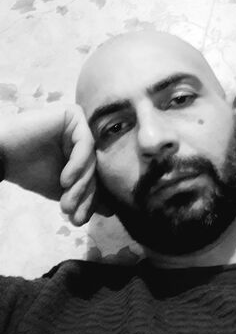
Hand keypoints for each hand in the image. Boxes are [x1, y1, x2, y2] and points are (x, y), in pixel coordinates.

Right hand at [0, 105, 98, 225]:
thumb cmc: (28, 169)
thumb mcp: (61, 188)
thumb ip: (85, 195)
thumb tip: (110, 210)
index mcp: (84, 149)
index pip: (95, 175)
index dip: (90, 200)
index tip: (80, 220)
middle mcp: (85, 133)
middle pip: (96, 167)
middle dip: (85, 194)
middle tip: (73, 213)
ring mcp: (80, 122)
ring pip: (92, 157)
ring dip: (81, 183)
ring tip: (67, 201)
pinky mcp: (73, 114)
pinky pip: (85, 142)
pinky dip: (78, 164)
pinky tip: (65, 180)